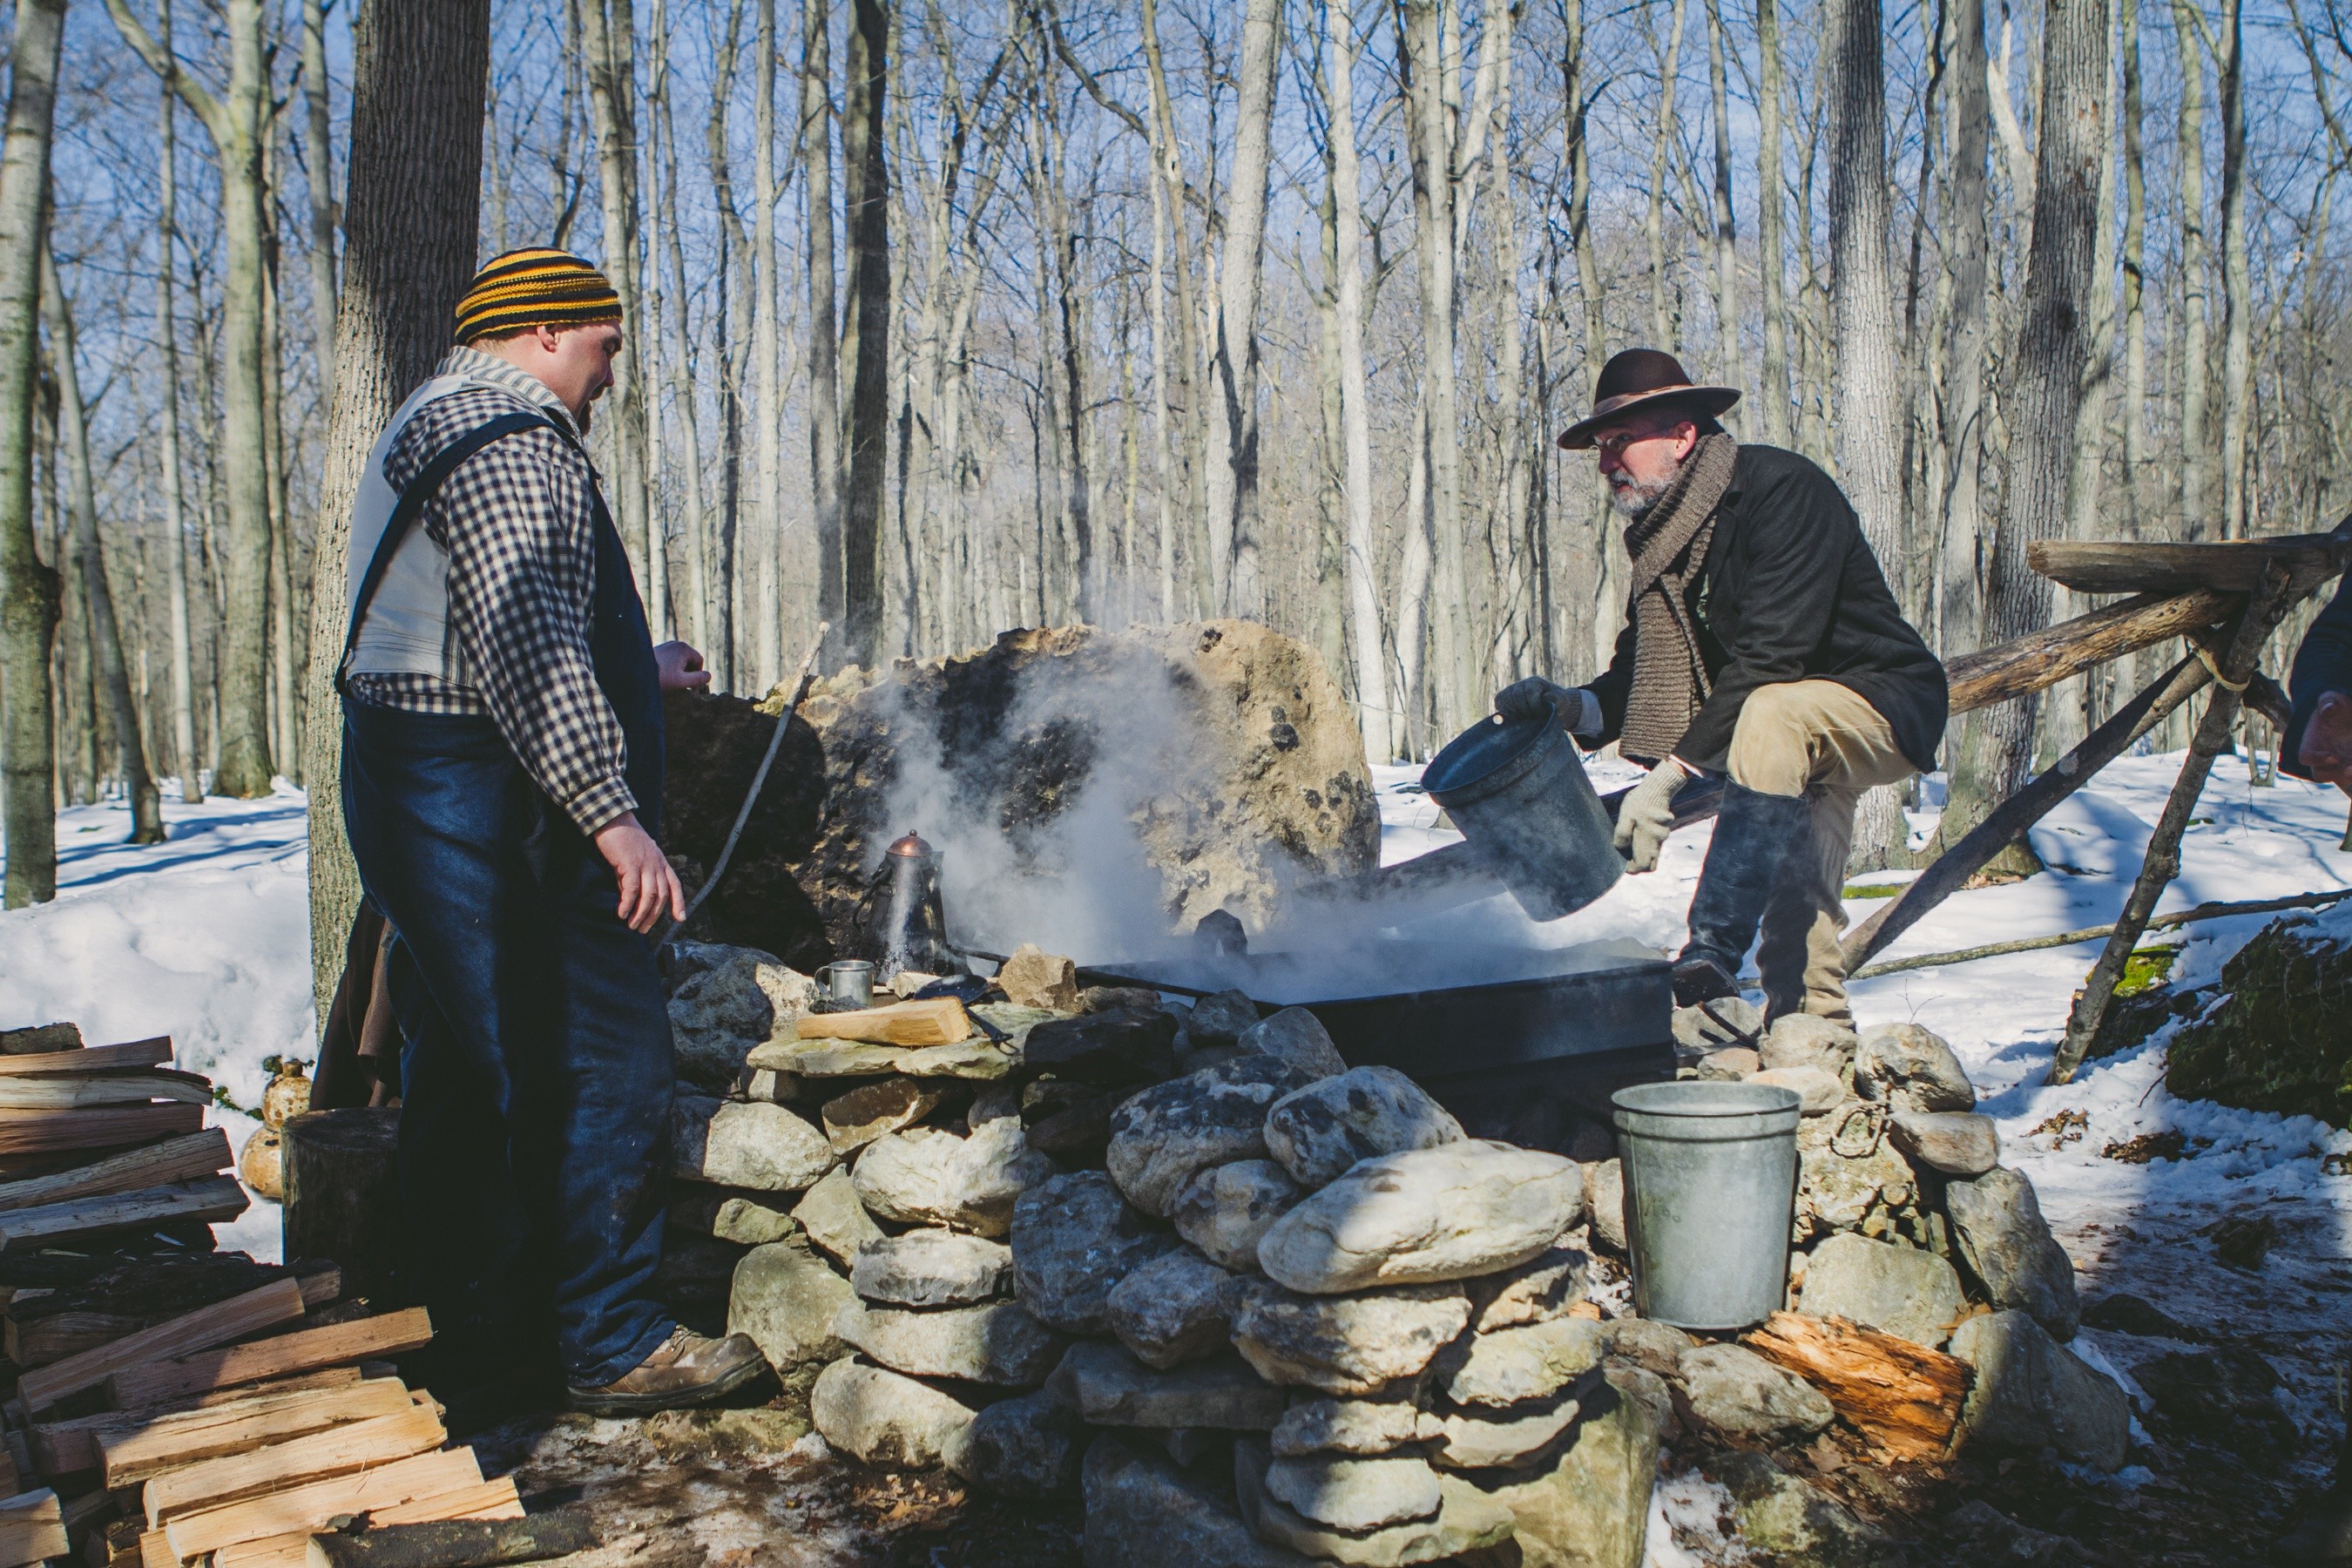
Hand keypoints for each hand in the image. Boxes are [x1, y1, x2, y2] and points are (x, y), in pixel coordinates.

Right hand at [594, 812, 684, 932]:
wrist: (613, 819)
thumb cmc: (623, 839)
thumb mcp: (636, 859)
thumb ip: (636, 878)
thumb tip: (631, 901)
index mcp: (661, 862)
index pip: (675, 885)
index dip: (679, 902)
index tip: (681, 919)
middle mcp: (656, 864)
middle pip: (661, 896)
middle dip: (654, 916)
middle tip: (643, 930)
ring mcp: (645, 863)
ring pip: (649, 895)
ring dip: (641, 914)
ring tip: (632, 926)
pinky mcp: (630, 863)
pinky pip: (632, 889)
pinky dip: (628, 904)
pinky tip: (622, 914)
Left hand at [654, 640, 710, 691]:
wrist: (635, 671)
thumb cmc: (660, 677)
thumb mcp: (682, 681)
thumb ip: (698, 679)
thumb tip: (709, 676)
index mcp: (684, 648)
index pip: (699, 660)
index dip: (697, 674)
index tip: (690, 685)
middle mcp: (676, 643)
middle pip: (690, 659)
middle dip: (688, 672)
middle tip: (681, 684)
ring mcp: (666, 645)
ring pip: (680, 659)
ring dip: (679, 670)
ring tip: (671, 681)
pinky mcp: (659, 649)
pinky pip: (671, 658)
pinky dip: (671, 667)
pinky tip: (664, 676)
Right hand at [1496, 676, 1570, 723]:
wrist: (1550, 707)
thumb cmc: (1558, 705)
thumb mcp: (1563, 702)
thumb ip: (1559, 698)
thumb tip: (1546, 696)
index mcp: (1536, 683)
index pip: (1529, 692)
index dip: (1534, 706)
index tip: (1540, 715)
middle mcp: (1522, 683)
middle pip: (1516, 695)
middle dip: (1523, 710)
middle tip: (1531, 717)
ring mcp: (1512, 689)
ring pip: (1505, 698)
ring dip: (1513, 711)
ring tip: (1522, 718)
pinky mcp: (1505, 696)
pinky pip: (1498, 701)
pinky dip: (1502, 709)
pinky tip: (1511, 717)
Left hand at [1612, 759, 1686, 873]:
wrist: (1658, 788)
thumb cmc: (1640, 801)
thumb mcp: (1626, 815)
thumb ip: (1622, 833)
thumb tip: (1620, 848)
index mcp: (1648, 841)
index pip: (1642, 866)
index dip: (1630, 868)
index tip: (1621, 862)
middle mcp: (1658, 842)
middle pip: (1649, 865)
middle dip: (1637, 864)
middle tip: (1624, 855)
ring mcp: (1662, 838)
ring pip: (1652, 856)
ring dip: (1640, 855)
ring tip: (1627, 844)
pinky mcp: (1663, 832)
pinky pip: (1654, 846)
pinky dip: (1645, 846)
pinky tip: (1636, 835)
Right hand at [2303, 690, 2351, 794]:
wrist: (2344, 714)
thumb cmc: (2335, 705)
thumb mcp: (2331, 699)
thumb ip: (2327, 701)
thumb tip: (2329, 708)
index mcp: (2310, 742)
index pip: (2306, 757)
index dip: (2317, 760)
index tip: (2334, 757)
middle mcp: (2321, 757)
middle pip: (2321, 774)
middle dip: (2336, 774)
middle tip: (2351, 768)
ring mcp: (2337, 763)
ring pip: (2340, 778)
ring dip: (2349, 776)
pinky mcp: (2350, 764)